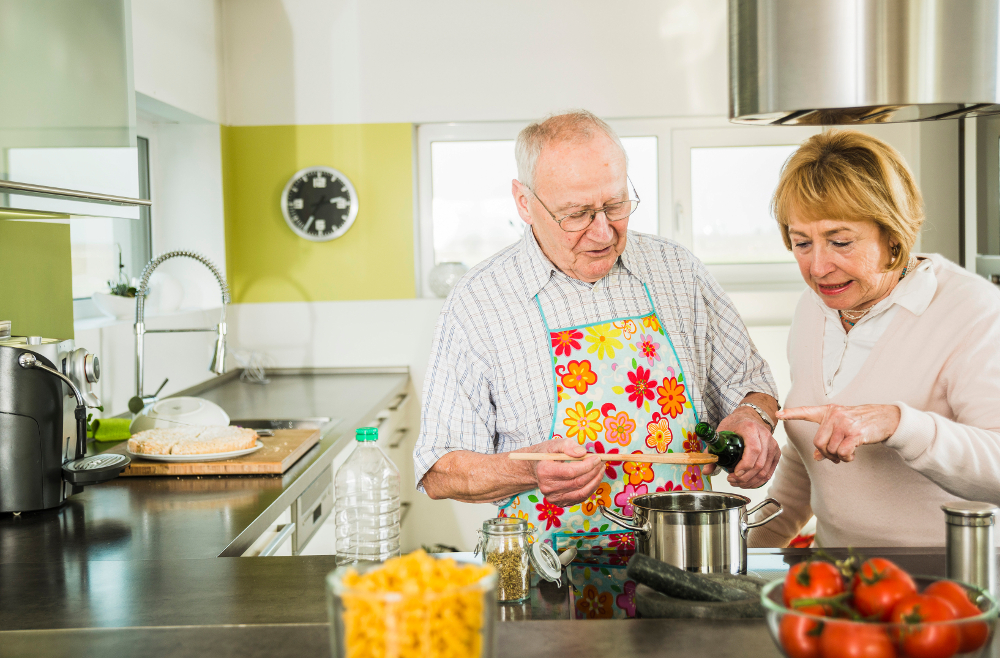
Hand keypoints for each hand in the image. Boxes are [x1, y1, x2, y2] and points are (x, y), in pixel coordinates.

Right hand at [521, 437, 603, 506]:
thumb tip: (582, 452)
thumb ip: (568, 445)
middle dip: (594, 472)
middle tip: (602, 462)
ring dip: (595, 481)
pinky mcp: (560, 503)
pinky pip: (580, 498)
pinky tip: (594, 478)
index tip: (597, 458)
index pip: (571, 471)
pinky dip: (591, 488)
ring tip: (600, 470)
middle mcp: (547, 487)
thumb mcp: (554, 444)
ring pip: (582, 492)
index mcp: (544, 471)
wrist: (536, 469)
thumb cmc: (546, 455)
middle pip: (578, 483)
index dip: (587, 465)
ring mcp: (554, 498)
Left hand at [703, 406, 779, 488]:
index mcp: (750, 428)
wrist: (749, 417)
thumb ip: (712, 451)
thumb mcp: (721, 432)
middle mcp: (765, 436)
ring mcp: (772, 445)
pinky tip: (748, 482)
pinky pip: (769, 471)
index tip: (734, 473)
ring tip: (737, 482)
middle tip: (732, 480)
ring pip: (765, 470)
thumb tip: (706, 471)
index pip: (753, 449)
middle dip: (744, 477)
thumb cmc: (735, 424)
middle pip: (759, 463)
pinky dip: (758, 480)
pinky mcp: (776, 453)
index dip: (745, 465)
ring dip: (750, 481)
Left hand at [777, 404, 899, 463]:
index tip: (778, 413)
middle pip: (818, 442)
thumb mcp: (842, 426)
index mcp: (829, 411)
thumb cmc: (862, 423)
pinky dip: (847, 458)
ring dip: (838, 457)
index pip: (806, 411)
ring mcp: (844, 423)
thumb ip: (828, 438)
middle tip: (835, 457)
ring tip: (847, 454)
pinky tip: (852, 455)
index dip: (791, 413)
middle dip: (825, 454)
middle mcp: (834, 415)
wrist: (887, 418)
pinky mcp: (855, 433)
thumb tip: (817, 457)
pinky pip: (843, 452)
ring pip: (830, 449)